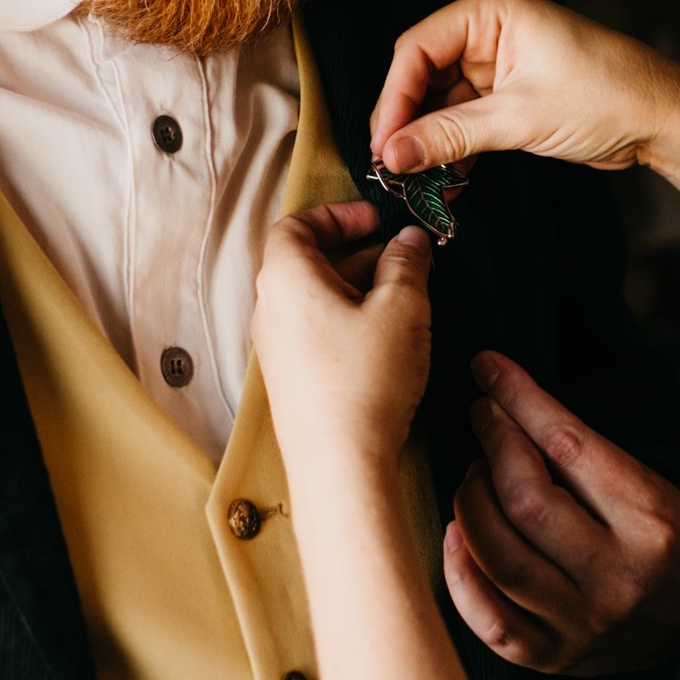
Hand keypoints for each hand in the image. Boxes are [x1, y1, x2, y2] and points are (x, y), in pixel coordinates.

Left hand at [253, 201, 436, 483]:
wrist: (339, 464)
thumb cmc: (365, 380)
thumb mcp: (402, 309)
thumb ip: (407, 264)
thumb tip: (410, 240)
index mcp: (285, 277)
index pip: (296, 224)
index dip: (337, 215)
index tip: (376, 220)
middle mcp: (269, 308)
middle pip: (306, 260)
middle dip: (356, 251)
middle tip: (401, 257)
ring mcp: (276, 347)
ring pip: (314, 298)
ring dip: (356, 287)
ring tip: (404, 297)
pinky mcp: (291, 379)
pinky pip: (315, 331)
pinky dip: (347, 319)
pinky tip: (386, 338)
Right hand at [369, 0, 679, 176]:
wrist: (662, 118)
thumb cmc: (608, 96)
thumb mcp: (521, 118)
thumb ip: (450, 135)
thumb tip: (392, 155)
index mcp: (492, 8)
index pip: (417, 48)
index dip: (394, 98)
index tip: (382, 145)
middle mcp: (489, 26)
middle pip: (422, 74)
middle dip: (408, 122)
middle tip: (391, 168)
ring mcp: (498, 59)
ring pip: (440, 100)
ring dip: (429, 141)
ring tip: (414, 182)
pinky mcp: (508, 91)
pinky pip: (463, 117)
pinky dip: (453, 146)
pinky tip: (442, 179)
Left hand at [445, 352, 679, 676]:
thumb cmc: (655, 540)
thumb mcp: (644, 486)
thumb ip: (582, 452)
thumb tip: (501, 397)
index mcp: (650, 524)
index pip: (567, 447)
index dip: (518, 399)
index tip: (486, 368)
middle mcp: (617, 579)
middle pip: (525, 500)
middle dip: (492, 446)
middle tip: (484, 420)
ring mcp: (581, 624)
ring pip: (496, 554)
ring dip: (469, 501)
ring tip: (474, 476)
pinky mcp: (549, 657)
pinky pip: (485, 616)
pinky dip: (459, 569)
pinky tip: (456, 534)